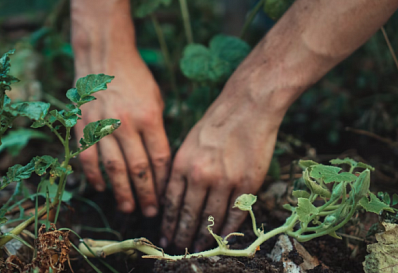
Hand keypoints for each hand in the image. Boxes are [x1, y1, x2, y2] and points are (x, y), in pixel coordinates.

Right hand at [74, 51, 170, 216]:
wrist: (105, 56)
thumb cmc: (136, 78)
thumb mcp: (156, 100)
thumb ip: (158, 129)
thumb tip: (159, 161)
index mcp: (150, 117)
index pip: (159, 158)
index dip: (163, 181)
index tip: (166, 196)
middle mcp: (126, 124)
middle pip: (138, 168)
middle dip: (146, 194)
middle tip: (150, 213)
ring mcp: (102, 125)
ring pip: (113, 168)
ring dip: (121, 192)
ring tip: (128, 208)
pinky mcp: (84, 125)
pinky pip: (88, 157)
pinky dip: (94, 176)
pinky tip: (101, 188)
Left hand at [160, 71, 284, 250]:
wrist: (247, 106)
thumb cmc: (216, 122)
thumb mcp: (189, 142)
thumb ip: (181, 169)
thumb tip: (174, 197)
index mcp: (182, 164)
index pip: (171, 203)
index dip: (168, 223)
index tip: (166, 236)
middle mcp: (200, 175)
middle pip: (189, 215)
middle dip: (182, 235)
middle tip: (179, 247)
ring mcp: (225, 180)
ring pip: (211, 219)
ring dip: (204, 236)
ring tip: (198, 247)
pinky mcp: (247, 183)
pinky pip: (235, 214)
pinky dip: (228, 229)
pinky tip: (222, 238)